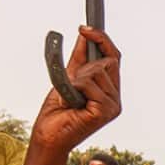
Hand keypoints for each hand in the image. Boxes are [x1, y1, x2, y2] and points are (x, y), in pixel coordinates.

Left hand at [29, 27, 122, 156]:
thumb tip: (84, 35)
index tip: (85, 27)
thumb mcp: (68, 77)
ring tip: (69, 98)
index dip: (102, 39)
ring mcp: (113, 106)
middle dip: (84, 65)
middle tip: (70, 81)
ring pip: (96, 71)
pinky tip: (70, 104)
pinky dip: (74, 88)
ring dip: (75, 80)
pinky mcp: (105, 112)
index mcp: (110, 90)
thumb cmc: (57, 112)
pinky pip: (88, 83)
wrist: (49, 136)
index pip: (114, 57)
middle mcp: (116, 98)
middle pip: (107, 61)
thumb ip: (79, 58)